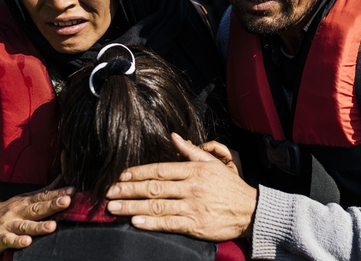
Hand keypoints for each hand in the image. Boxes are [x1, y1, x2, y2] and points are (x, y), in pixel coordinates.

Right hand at [0, 177, 74, 254]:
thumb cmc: (10, 210)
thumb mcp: (26, 198)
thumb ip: (46, 191)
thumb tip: (63, 177)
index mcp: (27, 201)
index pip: (45, 196)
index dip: (58, 193)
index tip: (73, 190)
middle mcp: (19, 211)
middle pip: (37, 208)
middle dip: (52, 205)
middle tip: (67, 201)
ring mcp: (9, 224)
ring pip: (26, 225)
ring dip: (39, 226)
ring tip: (52, 226)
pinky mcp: (0, 238)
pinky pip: (9, 240)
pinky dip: (18, 241)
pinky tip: (27, 242)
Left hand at [106, 133, 256, 240]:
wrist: (249, 209)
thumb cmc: (229, 185)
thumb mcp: (213, 162)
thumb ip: (191, 150)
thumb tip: (174, 136)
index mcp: (194, 170)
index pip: (160, 169)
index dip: (139, 172)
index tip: (122, 174)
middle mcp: (191, 187)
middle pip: (154, 187)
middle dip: (129, 189)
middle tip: (110, 191)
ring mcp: (192, 206)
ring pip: (157, 206)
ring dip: (133, 206)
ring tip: (114, 207)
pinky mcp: (195, 224)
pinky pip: (169, 223)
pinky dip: (151, 222)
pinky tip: (135, 221)